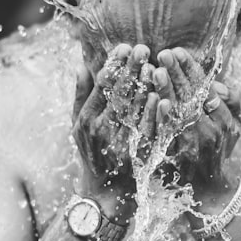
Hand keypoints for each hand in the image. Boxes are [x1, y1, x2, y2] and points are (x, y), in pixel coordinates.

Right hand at [71, 45, 152, 211]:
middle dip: (131, 70)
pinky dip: (153, 114)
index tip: (125, 46)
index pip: (102, 85)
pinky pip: (146, 132)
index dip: (114, 64)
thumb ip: (81, 95)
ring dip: (143, 87)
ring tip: (154, 67)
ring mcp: (118, 144)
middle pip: (118, 94)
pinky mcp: (134, 157)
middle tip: (143, 49)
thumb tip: (80, 65)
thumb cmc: (93, 154)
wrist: (106, 194)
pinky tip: (161, 97)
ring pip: (132, 111)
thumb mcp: (79, 126)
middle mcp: (100, 131)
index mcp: (87, 119)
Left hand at [143, 48, 240, 201]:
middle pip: (192, 97)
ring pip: (180, 113)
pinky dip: (164, 117)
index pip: (206, 88)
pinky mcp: (180, 157)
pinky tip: (156, 102)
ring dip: (168, 91)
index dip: (192, 68)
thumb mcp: (234, 127)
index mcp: (225, 120)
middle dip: (177, 73)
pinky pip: (169, 133)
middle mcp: (213, 131)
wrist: (209, 190)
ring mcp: (196, 144)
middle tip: (163, 54)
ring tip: (155, 71)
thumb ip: (233, 102)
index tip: (178, 51)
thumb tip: (218, 84)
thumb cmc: (219, 151)